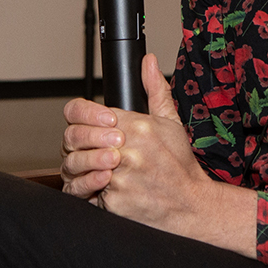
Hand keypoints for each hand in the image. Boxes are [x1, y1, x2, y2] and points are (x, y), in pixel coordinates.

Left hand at [59, 54, 255, 253]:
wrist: (191, 206)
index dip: (83, 117)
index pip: (87, 113)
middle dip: (81, 142)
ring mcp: (118, 179)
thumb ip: (155, 90)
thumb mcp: (171, 123)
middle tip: (96, 148)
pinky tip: (106, 185)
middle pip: (76, 138)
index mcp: (138, 128)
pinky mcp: (112, 202)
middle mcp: (126, 152)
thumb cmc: (180, 165)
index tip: (92, 124)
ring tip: (102, 167)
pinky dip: (91, 188)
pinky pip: (86, 190)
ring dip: (84, 165)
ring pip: (77, 164)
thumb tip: (148, 61)